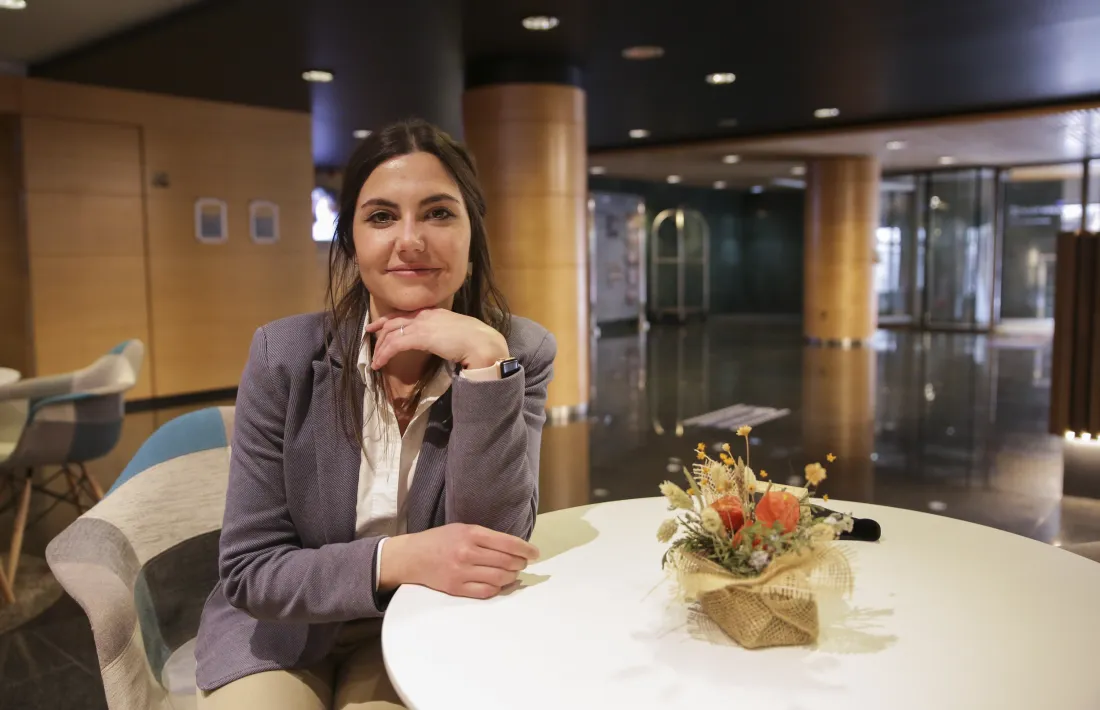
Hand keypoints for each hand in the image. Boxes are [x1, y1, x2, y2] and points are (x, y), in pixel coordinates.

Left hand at [367, 309, 508, 369]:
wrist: (481, 343)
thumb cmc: (475, 340)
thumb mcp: (455, 332)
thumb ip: (443, 334)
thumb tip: (439, 342)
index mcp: (433, 312)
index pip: (404, 314)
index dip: (388, 320)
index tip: (377, 326)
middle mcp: (425, 315)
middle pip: (394, 321)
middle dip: (379, 331)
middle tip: (370, 341)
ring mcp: (421, 324)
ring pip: (391, 334)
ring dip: (381, 349)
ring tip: (375, 362)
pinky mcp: (420, 336)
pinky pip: (395, 345)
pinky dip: (385, 354)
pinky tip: (380, 363)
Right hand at [379, 524, 538, 598]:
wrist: (412, 556)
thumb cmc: (440, 540)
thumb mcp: (463, 528)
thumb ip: (486, 537)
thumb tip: (514, 548)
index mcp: (471, 533)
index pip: (508, 543)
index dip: (526, 549)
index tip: (535, 553)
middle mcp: (467, 552)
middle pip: (507, 562)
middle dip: (520, 564)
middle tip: (523, 563)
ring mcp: (462, 572)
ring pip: (500, 578)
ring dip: (511, 577)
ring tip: (512, 573)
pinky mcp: (456, 588)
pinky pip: (486, 592)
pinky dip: (498, 589)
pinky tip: (500, 584)